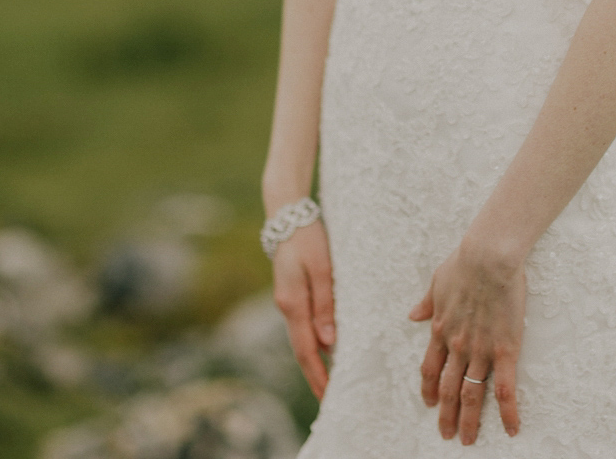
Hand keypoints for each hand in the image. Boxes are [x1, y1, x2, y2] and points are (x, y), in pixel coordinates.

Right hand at [272, 219, 334, 399]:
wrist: (287, 215)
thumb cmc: (308, 239)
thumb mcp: (321, 269)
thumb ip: (325, 305)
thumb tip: (329, 344)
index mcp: (293, 304)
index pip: (306, 351)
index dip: (317, 376)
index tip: (327, 398)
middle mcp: (286, 306)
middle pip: (301, 349)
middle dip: (314, 375)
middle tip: (328, 399)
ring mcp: (287, 300)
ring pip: (301, 338)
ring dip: (313, 361)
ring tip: (328, 381)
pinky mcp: (291, 293)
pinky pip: (302, 325)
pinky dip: (312, 342)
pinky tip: (324, 348)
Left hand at [409, 238, 524, 444]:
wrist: (487, 257)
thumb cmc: (464, 262)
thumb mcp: (437, 282)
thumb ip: (426, 303)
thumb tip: (412, 315)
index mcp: (440, 329)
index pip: (430, 368)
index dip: (429, 388)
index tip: (429, 403)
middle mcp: (457, 345)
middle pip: (448, 388)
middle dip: (446, 414)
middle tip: (446, 434)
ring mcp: (480, 350)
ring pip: (471, 394)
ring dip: (468, 420)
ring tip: (467, 440)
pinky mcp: (504, 350)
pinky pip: (505, 389)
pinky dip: (507, 413)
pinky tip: (511, 430)